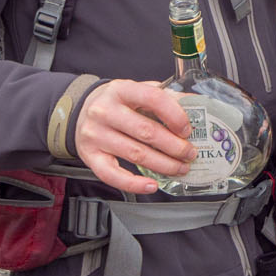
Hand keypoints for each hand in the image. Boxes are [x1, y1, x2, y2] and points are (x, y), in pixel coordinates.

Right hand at [74, 79, 193, 194]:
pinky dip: (134, 183)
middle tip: (190, 154)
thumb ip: (165, 96)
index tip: (188, 129)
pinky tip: (152, 185)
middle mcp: (105, 111)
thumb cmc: (116, 103)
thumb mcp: (137, 91)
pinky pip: (112, 175)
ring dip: (163, 165)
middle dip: (174, 146)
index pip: (153, 98)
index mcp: (121, 90)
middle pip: (146, 131)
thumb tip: (196, 103)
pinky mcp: (89, 156)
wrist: (79, 111)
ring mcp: (95, 135)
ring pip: (135, 154)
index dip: (175, 115)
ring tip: (180, 168)